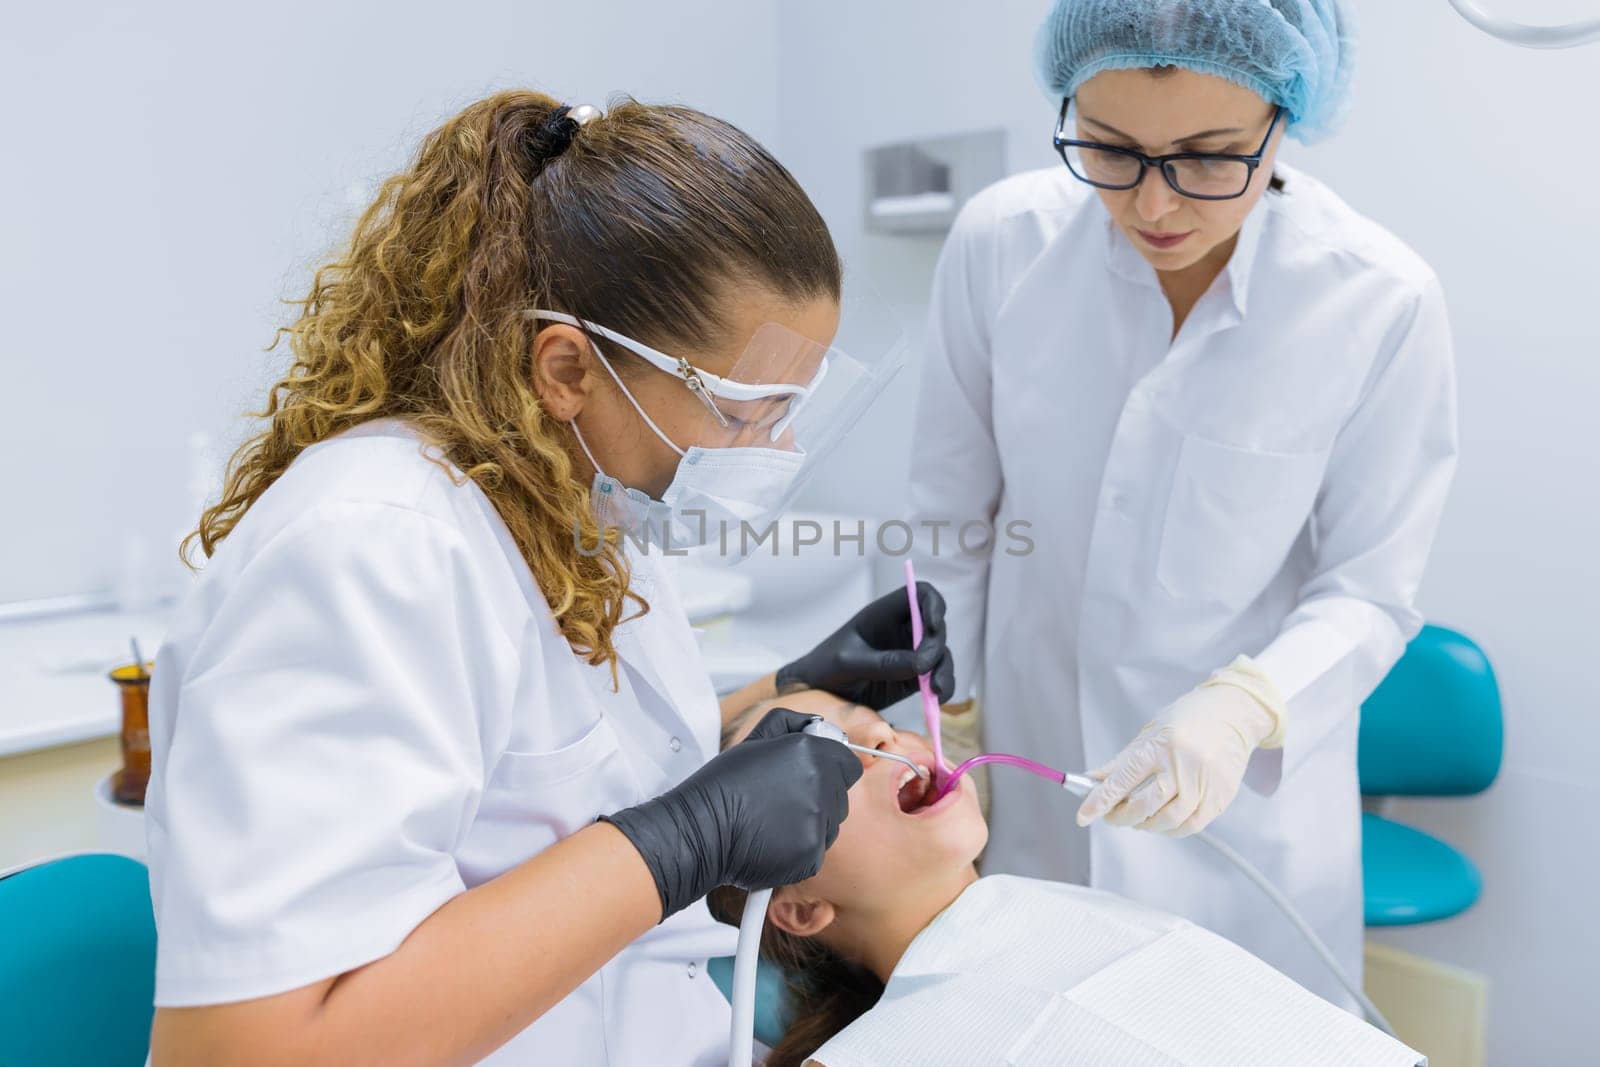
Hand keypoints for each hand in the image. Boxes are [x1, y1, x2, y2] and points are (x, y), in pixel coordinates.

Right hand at [601, 708, 862, 919]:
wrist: (702, 831)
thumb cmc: (724, 785)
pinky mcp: (811, 856)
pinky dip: (798, 850)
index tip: (815, 775)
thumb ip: (793, 725)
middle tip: (783, 800)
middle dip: (819, 797)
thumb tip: (819, 727)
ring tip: (773, 822)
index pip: (849, 764)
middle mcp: (821, 788)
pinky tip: (771, 842)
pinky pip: (815, 850)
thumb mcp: (756, 740)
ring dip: (811, 823)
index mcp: (811, 755)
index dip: (833, 768)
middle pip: (839, 796)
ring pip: (830, 825)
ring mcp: (818, 825)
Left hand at [776, 581, 955, 709]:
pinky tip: (937, 700)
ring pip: (941, 655)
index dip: (933, 605)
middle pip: (936, 627)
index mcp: (884, 614)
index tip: (933, 627)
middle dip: (936, 646)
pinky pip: (937, 678)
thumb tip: (922, 665)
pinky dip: (943, 688)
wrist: (817, 695)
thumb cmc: (825, 668)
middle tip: (926, 668)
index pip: (919, 595)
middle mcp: (902, 631)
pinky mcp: (913, 678)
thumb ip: (883, 662)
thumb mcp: (848, 662)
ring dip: (944, 671)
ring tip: (935, 691)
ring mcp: (910, 654)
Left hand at [1076, 658, 1285, 837]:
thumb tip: (1092, 781)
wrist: (1233, 713)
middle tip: (1112, 816)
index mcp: (1160, 745)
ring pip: (1168, 820)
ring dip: (1146, 825)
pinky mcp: (1220, 797)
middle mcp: (1182, 765)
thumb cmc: (1188, 720)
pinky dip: (1171, 829)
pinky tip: (1161, 822)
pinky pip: (1191, 825)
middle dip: (1121, 816)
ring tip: (1137, 819)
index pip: (1123, 779)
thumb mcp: (1149, 733)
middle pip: (1144, 805)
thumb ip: (1121, 762)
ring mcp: (1204, 783)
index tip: (1083, 815)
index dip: (1100, 801)